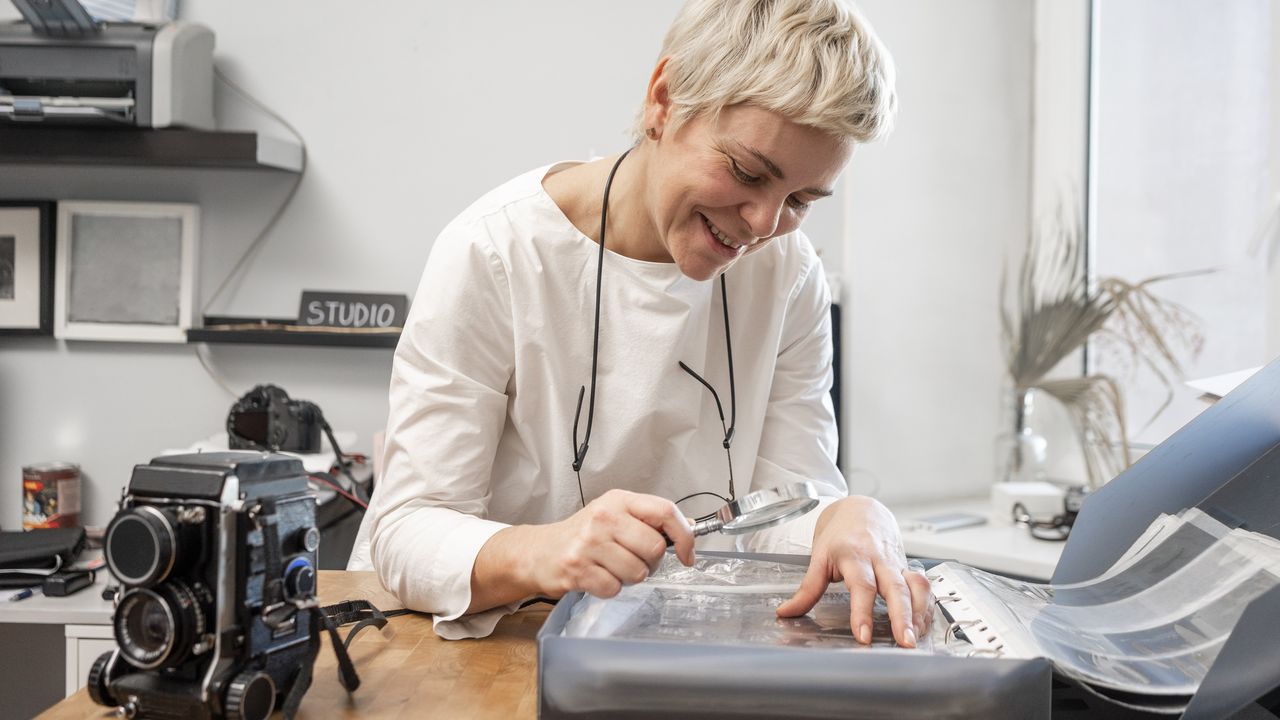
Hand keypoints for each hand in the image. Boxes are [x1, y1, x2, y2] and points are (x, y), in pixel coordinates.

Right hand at [526, 489, 694, 598]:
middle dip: (651, 562)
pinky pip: (614, 588)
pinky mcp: (577, 569)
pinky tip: (598, 577)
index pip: (664, 511)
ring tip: (612, 567)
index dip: (684, 535)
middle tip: (634, 560)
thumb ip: (649, 519)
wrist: (539, 551)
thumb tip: (688, 526)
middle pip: (654, 547)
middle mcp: (604, 518)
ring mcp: (589, 543)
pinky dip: (610, 588)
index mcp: (618, 500)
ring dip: (630, 577)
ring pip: (637, 572)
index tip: (687, 554)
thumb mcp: (616, 514)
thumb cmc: (582, 534)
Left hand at [775, 496, 932, 647]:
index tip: (863, 635)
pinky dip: (926, 608)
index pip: (861, 585)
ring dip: (919, 613)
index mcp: (855, 555)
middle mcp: (880, 558)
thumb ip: (807, 589)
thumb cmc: (841, 534)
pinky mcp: (909, 568)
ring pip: (916, 586)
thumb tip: (786, 612)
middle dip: (902, 616)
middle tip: (904, 642)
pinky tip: (922, 627)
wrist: (862, 510)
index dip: (862, 611)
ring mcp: (897, 563)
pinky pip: (924, 587)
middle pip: (896, 587)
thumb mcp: (819, 557)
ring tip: (914, 639)